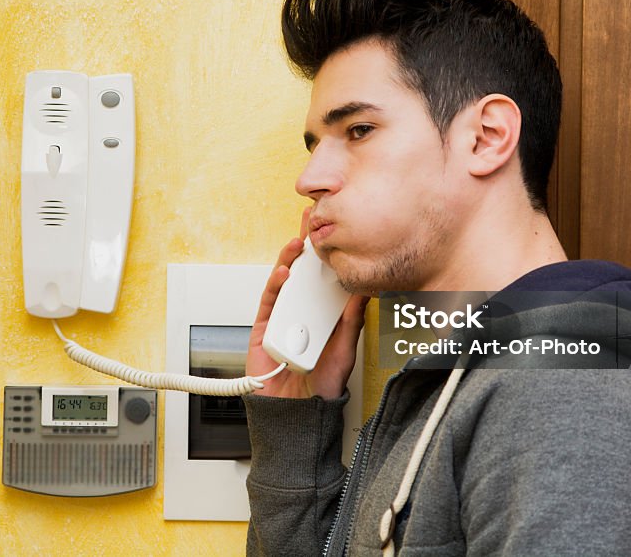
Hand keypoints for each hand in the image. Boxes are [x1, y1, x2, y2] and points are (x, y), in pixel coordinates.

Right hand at [245, 207, 368, 399]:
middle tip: (311, 219)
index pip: (323, 276)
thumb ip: (353, 319)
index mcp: (321, 312)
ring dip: (290, 259)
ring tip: (298, 241)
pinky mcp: (263, 327)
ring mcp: (281, 316)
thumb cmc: (322, 382)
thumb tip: (366, 290)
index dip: (326, 254)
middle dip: (305, 245)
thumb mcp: (345, 346)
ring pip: (284, 281)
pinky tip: (285, 272)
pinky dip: (276, 284)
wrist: (300, 411)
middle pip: (302, 272)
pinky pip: (269, 301)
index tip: (334, 230)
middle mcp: (301, 310)